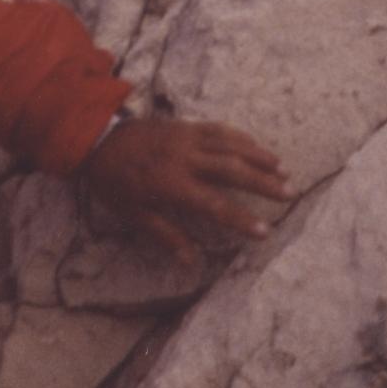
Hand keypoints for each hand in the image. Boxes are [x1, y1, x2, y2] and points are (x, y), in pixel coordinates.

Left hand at [80, 115, 292, 262]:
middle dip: (262, 182)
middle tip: (288, 192)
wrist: (98, 138)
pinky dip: (239, 136)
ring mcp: (187, 138)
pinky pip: (218, 129)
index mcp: (172, 185)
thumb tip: (192, 263)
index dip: (241, 219)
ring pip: (230, 145)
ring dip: (257, 156)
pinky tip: (254, 144)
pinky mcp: (185, 125)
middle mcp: (185, 159)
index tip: (264, 231)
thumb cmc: (115, 182)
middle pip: (231, 170)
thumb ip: (166, 236)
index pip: (215, 205)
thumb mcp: (134, 215)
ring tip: (282, 168)